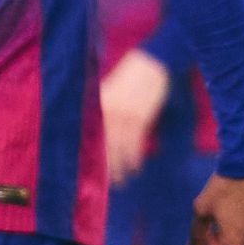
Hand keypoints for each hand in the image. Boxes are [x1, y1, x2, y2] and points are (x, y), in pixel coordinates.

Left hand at [101, 49, 169, 186]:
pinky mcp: (140, 117)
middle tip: (107, 182)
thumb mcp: (112, 89)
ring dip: (120, 166)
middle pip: (103, 143)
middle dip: (105, 164)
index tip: (91, 166)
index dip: (92, 151)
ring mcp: (123, 114)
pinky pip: (134, 143)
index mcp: (99, 103)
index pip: (92, 132)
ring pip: (118, 147)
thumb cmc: (133, 75)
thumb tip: (100, 126)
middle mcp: (107, 110)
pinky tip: (134, 169)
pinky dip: (134, 158)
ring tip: (121, 181)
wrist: (152, 62)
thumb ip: (106, 107)